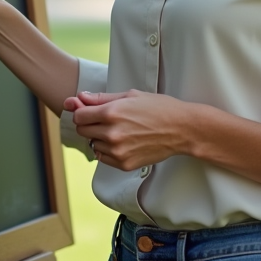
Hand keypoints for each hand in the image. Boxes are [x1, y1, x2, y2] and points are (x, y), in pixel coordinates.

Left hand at [64, 90, 192, 170]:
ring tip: (118, 130)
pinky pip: (103, 158)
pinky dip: (107, 150)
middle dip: (88, 124)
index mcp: (112, 112)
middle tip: (104, 119)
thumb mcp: (130, 95)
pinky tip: (121, 142)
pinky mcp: (124, 164)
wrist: (181, 129)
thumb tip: (79, 98)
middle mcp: (112, 133)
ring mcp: (118, 151)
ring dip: (98, 138)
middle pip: (82, 131)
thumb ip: (101, 98)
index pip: (79, 116)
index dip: (82, 111)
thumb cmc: (159, 108)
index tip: (88, 110)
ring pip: (92, 145)